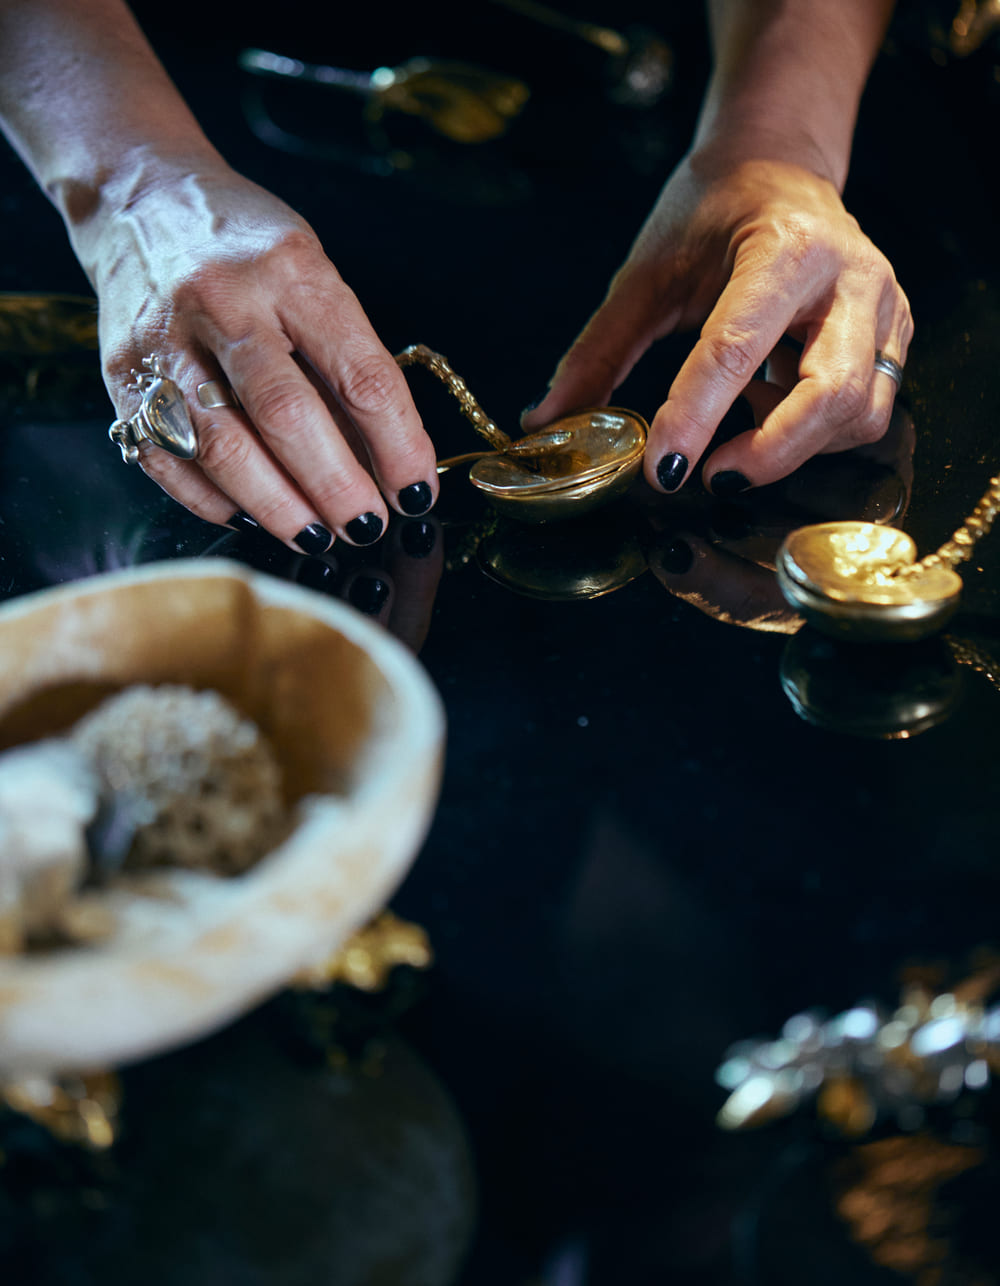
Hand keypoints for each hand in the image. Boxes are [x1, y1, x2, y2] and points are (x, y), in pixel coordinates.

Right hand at [91, 163, 437, 551]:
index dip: (397, 446)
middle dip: (335, 486)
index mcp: (292, 271)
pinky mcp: (122, 375)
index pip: (359, 374)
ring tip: (315, 538)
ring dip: (277, 507)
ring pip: (221, 446)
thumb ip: (343, 360)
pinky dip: (213, 500)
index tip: (416, 492)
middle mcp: (223, 302)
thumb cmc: (248, 248)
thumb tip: (385, 463)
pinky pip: (168, 458)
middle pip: (286, 416)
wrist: (138, 199)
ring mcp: (164, 340)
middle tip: (366, 528)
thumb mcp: (314, 276)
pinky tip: (251, 517)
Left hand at [522, 145, 912, 495]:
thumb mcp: (648, 272)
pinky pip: (864, 413)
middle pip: (830, 394)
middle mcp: (852, 278)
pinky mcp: (893, 337)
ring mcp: (884, 310)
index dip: (695, 416)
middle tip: (710, 476)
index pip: (738, 347)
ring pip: (857, 414)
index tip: (662, 469)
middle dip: (768, 454)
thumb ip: (599, 351)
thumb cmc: (713, 212)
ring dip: (794, 448)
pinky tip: (773, 407)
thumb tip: (547, 419)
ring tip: (741, 425)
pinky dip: (813, 434)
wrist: (778, 167)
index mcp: (785, 249)